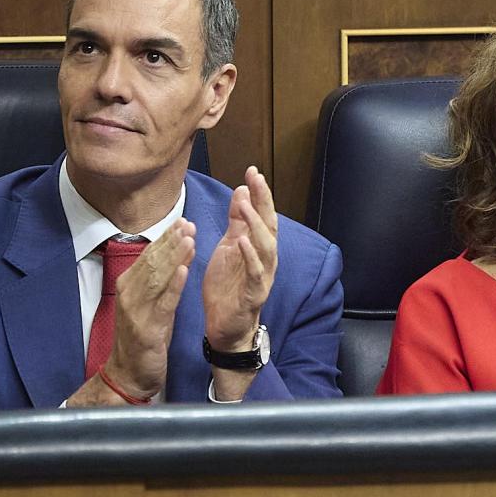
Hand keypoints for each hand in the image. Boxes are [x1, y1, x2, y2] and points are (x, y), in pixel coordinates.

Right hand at [104, 220, 195, 395]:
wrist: (129, 373)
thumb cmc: (143, 338)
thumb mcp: (151, 305)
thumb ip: (160, 282)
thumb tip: (175, 257)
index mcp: (129, 285)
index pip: (149, 255)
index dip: (166, 237)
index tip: (183, 221)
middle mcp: (129, 293)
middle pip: (153, 261)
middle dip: (171, 241)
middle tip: (188, 223)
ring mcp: (136, 309)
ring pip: (157, 276)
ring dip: (174, 256)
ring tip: (189, 238)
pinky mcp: (146, 327)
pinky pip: (163, 302)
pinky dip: (174, 285)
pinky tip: (184, 270)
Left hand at [202, 165, 278, 351]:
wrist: (226, 326)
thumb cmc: (228, 286)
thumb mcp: (228, 247)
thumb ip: (236, 222)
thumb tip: (242, 191)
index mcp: (258, 246)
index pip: (263, 214)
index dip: (259, 193)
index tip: (252, 170)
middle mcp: (266, 258)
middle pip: (269, 225)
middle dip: (263, 201)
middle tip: (256, 179)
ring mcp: (262, 276)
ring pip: (266, 247)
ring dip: (257, 225)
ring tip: (246, 206)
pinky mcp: (254, 294)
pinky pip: (255, 273)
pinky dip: (251, 257)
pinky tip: (242, 242)